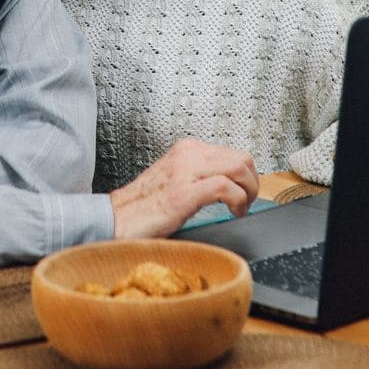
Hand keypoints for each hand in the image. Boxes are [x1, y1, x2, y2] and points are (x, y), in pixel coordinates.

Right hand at [108, 138, 258, 238]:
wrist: (115, 219)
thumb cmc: (143, 206)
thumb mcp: (175, 180)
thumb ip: (199, 175)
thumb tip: (230, 184)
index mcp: (185, 150)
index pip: (233, 153)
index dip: (247, 176)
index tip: (246, 193)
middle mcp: (186, 154)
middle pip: (241, 158)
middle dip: (252, 183)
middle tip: (248, 202)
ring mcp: (184, 171)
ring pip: (237, 167)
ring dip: (248, 191)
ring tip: (241, 208)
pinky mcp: (183, 193)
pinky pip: (225, 187)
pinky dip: (237, 201)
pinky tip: (233, 213)